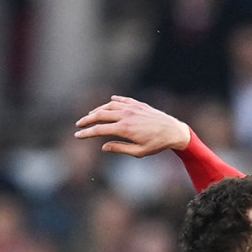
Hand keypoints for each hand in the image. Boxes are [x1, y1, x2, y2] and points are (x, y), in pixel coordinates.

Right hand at [75, 95, 190, 156]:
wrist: (174, 131)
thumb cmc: (157, 144)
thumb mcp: (138, 152)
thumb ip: (119, 148)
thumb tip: (103, 146)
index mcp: (124, 128)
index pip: (99, 129)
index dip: (86, 133)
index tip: (77, 136)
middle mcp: (126, 115)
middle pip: (100, 114)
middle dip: (87, 119)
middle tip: (79, 124)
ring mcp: (132, 108)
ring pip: (109, 105)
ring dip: (98, 110)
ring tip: (91, 115)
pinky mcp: (139, 104)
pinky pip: (123, 100)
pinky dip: (114, 101)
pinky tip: (109, 101)